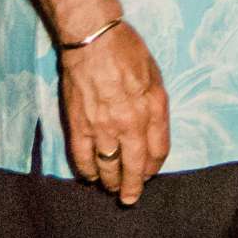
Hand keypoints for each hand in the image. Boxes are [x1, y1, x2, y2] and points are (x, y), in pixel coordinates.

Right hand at [59, 21, 168, 204]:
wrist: (94, 40)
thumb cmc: (128, 52)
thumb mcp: (155, 76)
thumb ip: (155, 105)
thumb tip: (152, 129)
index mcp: (154, 108)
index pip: (158, 150)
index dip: (153, 166)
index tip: (149, 173)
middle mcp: (131, 122)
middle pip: (134, 164)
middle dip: (132, 185)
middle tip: (130, 198)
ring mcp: (103, 126)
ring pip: (108, 165)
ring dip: (110, 181)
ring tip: (111, 188)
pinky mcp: (78, 125)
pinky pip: (83, 157)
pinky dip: (87, 170)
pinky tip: (90, 175)